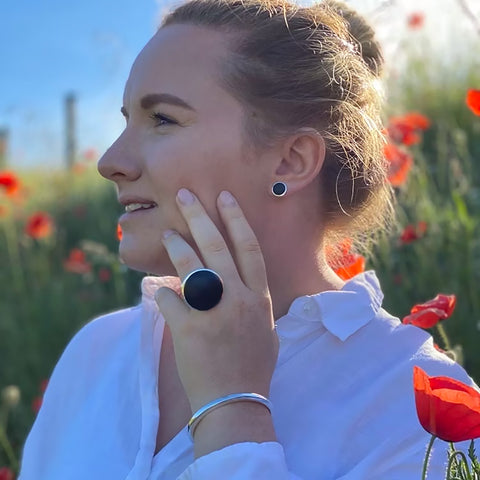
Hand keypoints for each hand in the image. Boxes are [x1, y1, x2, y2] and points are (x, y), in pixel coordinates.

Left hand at [154, 188, 278, 412]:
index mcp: (258, 297)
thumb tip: (244, 285)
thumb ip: (256, 303)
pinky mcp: (188, 329)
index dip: (235, 220)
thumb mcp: (267, 331)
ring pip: (192, 267)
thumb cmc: (253, 367)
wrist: (235, 403)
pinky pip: (170, 300)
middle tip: (184, 195)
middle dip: (200, 216)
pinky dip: (161, 293)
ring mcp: (213, 313)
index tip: (223, 197)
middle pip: (217, 247)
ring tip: (166, 231)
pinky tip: (154, 287)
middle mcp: (238, 298)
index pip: (248, 248)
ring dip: (177, 245)